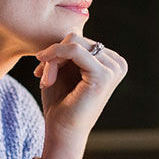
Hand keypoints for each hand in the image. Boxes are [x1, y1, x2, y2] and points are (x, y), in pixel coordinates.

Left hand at [32, 34, 126, 158]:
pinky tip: (46, 77)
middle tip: (41, 75)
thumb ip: (67, 48)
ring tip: (45, 79)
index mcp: (111, 61)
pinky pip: (74, 50)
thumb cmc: (61, 103)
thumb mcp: (63, 68)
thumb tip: (68, 26)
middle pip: (77, 39)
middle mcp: (117, 63)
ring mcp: (113, 68)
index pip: (81, 39)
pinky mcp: (103, 74)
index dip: (58, 51)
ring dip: (53, 60)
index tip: (42, 70)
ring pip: (73, 43)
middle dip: (54, 55)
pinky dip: (54, 59)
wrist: (62, 132)